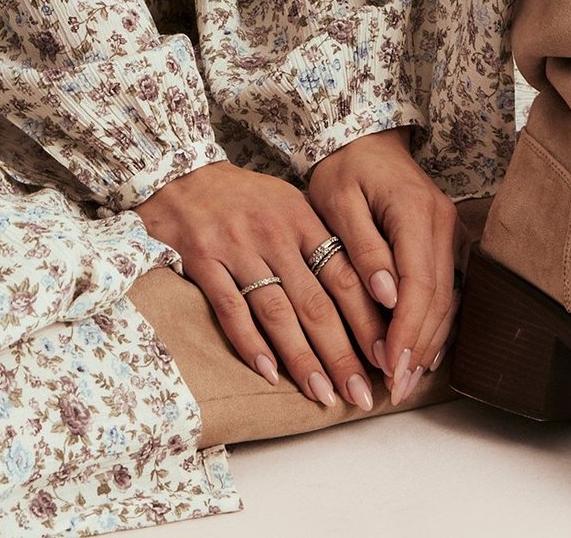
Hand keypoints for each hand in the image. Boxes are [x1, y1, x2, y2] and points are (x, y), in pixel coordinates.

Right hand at [133, 157, 388, 412]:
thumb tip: (365, 292)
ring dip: (302, 358)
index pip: (344, 276)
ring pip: (277, 312)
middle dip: (341, 354)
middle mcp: (274, 234)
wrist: (184, 175)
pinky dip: (251, 343)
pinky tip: (270, 373)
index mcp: (301, 219)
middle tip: (361, 395)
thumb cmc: (245, 197)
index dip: (367, 320)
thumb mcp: (288, 204)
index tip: (386, 356)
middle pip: (315, 302)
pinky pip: (231, 309)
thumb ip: (319, 242)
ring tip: (323, 395)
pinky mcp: (204, 261)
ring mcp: (238, 248)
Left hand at [305, 126, 463, 404]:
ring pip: (449, 299)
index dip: (406, 331)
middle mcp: (442, 222)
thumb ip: (362, 248)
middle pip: (439, 299)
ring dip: (430, 343)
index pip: (418, 283)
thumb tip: (386, 297)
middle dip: (418, 348)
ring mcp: (450, 232)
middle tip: (394, 389)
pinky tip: (421, 352)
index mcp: (414, 210)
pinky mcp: (448, 242)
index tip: (388, 367)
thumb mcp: (338, 201)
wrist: (366, 139)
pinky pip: (449, 290)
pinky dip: (437, 324)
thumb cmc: (344, 169)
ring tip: (405, 381)